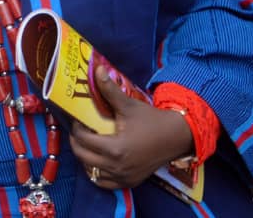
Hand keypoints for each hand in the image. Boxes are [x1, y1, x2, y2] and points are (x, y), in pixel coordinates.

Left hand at [68, 68, 193, 189]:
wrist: (177, 137)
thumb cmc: (152, 120)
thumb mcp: (128, 105)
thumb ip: (109, 89)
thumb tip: (98, 69)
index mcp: (116, 148)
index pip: (83, 140)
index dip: (76, 129)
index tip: (77, 120)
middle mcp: (118, 166)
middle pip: (83, 157)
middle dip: (77, 143)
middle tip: (78, 131)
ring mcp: (124, 177)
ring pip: (92, 171)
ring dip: (85, 158)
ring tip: (87, 144)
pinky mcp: (130, 182)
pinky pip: (104, 183)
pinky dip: (97, 173)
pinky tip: (97, 160)